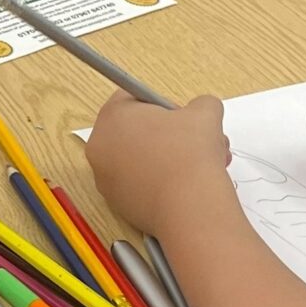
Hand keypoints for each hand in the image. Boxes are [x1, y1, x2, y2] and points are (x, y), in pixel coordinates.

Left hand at [85, 91, 235, 235]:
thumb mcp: (205, 112)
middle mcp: (100, 148)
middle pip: (137, 131)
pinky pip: (140, 184)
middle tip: (195, 142)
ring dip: (170, 158)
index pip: (134, 99)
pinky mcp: (118, 205)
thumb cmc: (190, 152)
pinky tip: (186, 185)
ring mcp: (105, 180)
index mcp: (112, 117)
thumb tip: (202, 111)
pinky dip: (161, 182)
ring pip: (141, 159)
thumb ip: (201, 104)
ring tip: (201, 165)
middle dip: (169, 135)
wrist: (190, 207)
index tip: (184, 119)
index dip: (163, 106)